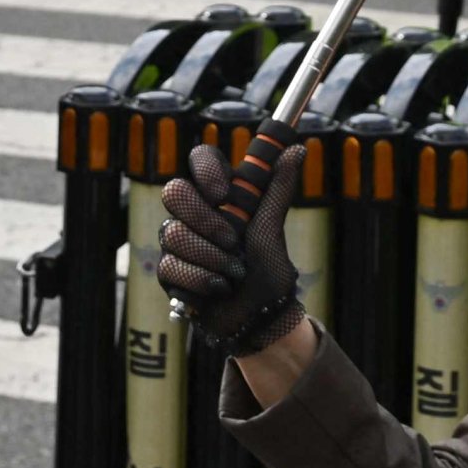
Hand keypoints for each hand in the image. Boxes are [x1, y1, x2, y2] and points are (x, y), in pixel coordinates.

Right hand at [159, 143, 309, 357]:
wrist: (260, 318)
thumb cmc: (268, 272)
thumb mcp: (273, 229)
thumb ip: (278, 188)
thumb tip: (298, 149)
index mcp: (219, 196)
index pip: (199, 159)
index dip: (206, 171)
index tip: (223, 193)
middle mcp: (193, 214)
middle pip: (174, 191)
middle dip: (207, 222)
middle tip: (233, 242)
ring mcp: (178, 241)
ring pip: (174, 233)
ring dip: (212, 259)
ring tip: (233, 274)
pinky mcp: (169, 271)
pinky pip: (171, 266)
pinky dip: (202, 281)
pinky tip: (219, 289)